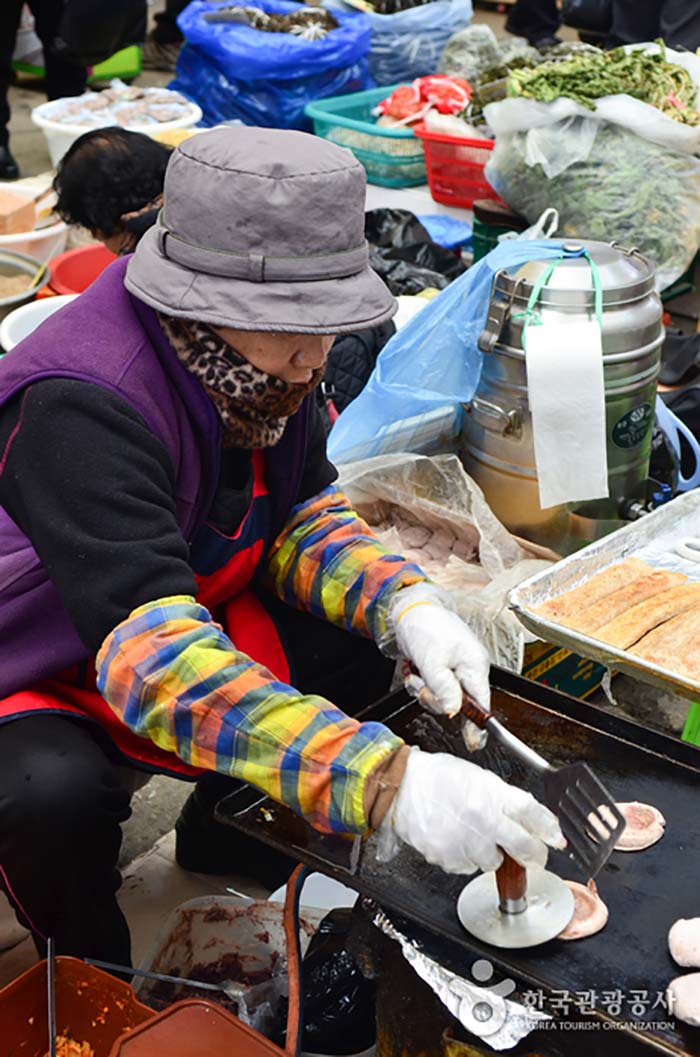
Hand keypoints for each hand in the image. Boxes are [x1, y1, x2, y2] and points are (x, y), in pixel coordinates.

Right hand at [381, 747, 564, 874]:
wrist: (402, 785)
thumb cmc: (438, 778)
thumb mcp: (477, 778)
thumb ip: (503, 798)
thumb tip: (527, 819)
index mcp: (492, 793)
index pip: (532, 813)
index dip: (549, 829)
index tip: (555, 839)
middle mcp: (482, 818)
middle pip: (523, 846)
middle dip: (533, 855)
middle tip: (533, 856)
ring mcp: (465, 840)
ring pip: (493, 863)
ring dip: (489, 854)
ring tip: (473, 837)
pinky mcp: (447, 856)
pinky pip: (466, 868)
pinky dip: (464, 859)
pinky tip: (454, 841)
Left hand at [390, 584, 490, 742]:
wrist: (410, 609)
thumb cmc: (426, 628)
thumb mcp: (433, 661)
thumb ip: (444, 688)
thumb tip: (454, 712)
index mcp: (474, 666)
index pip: (482, 702)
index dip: (479, 724)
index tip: (474, 743)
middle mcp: (467, 669)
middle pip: (457, 703)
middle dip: (434, 697)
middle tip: (422, 683)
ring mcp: (454, 669)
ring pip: (440, 697)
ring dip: (423, 688)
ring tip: (417, 672)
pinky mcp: (440, 668)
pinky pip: (431, 688)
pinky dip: (419, 682)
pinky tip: (414, 670)